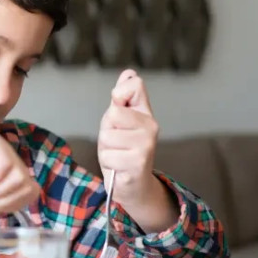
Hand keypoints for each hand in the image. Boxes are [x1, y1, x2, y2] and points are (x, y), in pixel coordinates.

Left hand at [97, 69, 158, 203]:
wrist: (132, 184)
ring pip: (107, 136)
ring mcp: (146, 145)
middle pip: (114, 113)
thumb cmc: (122, 150)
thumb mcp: (118, 122)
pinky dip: (108, 163)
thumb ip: (122, 98)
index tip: (119, 110)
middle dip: (107, 128)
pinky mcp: (138, 163)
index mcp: (146, 112)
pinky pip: (107, 155)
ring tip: (117, 154)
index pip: (134, 85)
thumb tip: (129, 73)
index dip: (118, 95)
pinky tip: (119, 166)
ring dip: (106, 148)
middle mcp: (151, 126)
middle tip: (116, 141)